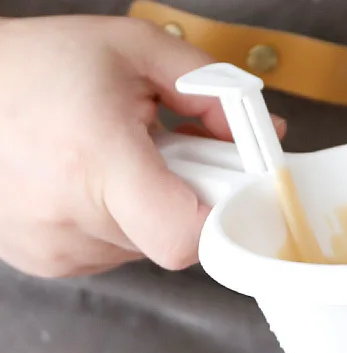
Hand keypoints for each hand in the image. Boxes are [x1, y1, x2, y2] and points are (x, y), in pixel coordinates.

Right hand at [0, 15, 285, 277]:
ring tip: (112, 162)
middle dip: (184, 198)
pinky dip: (116, 221)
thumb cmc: (36, 66)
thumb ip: (209, 90)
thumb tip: (266, 135)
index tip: (224, 191)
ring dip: (147, 209)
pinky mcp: (49, 263)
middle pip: (173, 239)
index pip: (184, 237)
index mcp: (96, 163)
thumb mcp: (132, 51)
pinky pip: (113, 252)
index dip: (217, 220)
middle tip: (162, 155)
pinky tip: (86, 183)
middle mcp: (73, 219)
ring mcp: (58, 250)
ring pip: (145, 247)